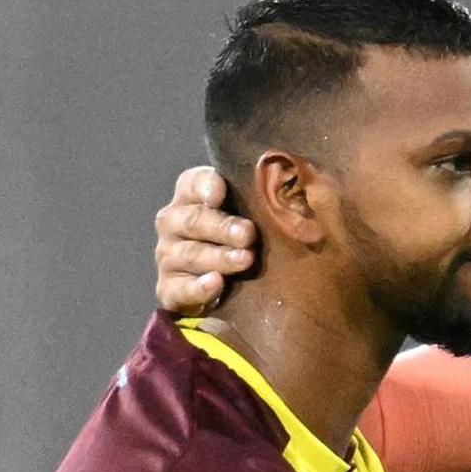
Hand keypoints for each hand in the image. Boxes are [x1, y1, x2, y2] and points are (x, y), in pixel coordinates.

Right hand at [153, 165, 252, 313]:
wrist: (217, 288)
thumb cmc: (239, 240)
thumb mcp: (249, 215)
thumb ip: (260, 200)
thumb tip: (302, 191)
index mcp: (190, 197)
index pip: (191, 182)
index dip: (205, 186)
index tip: (220, 192)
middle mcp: (173, 223)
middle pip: (194, 220)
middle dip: (222, 227)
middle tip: (248, 233)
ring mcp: (168, 256)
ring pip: (190, 254)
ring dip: (219, 257)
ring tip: (246, 259)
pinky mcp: (170, 289)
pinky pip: (180, 288)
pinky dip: (198, 287)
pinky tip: (216, 283)